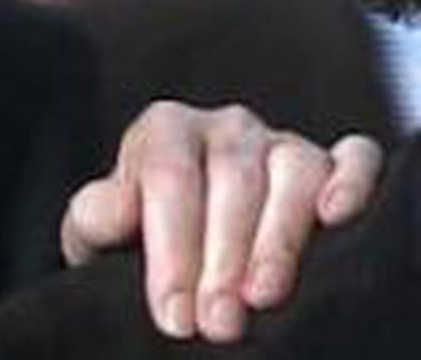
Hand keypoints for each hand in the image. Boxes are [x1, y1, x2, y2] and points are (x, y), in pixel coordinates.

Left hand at [60, 102, 382, 343]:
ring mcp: (280, 142)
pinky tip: (334, 218)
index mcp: (165, 130)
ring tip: (262, 297)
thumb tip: (115, 209)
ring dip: (280, 239)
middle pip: (232, 179)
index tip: (174, 314)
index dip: (171, 249)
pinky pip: (352, 158)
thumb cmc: (136, 236)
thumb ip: (98, 216)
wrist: (179, 243)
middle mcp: (225, 127)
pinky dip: (351, 182)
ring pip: (292, 171)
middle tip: (219, 323)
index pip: (168, 177)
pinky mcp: (329, 163)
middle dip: (224, 258)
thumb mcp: (101, 230)